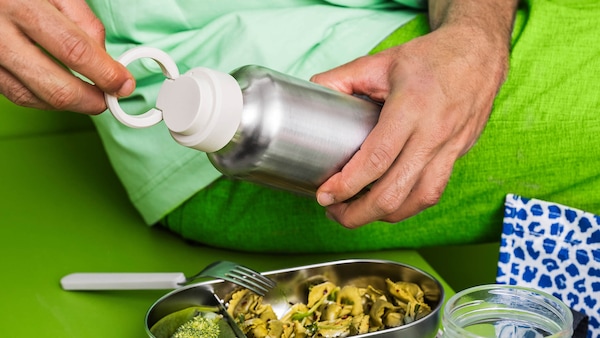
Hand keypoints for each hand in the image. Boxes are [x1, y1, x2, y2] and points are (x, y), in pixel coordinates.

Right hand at [0, 0, 133, 113]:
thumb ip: (81, 20)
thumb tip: (103, 57)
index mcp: (19, 4)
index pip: (73, 50)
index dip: (104, 73)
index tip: (123, 83)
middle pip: (53, 85)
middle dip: (90, 100)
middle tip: (109, 99)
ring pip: (31, 97)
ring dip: (67, 105)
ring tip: (89, 98)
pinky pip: (14, 94)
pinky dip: (42, 98)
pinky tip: (58, 91)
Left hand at [311, 18, 511, 227]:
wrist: (479, 54)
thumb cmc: (430, 58)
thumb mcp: (381, 61)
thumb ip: (342, 78)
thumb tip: (311, 90)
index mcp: (410, 108)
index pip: (376, 159)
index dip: (347, 184)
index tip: (325, 194)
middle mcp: (432, 134)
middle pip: (393, 192)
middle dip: (358, 213)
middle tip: (333, 212)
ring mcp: (449, 149)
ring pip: (415, 201)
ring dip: (381, 216)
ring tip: (355, 213)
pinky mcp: (457, 157)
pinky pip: (432, 194)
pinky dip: (406, 207)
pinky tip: (386, 205)